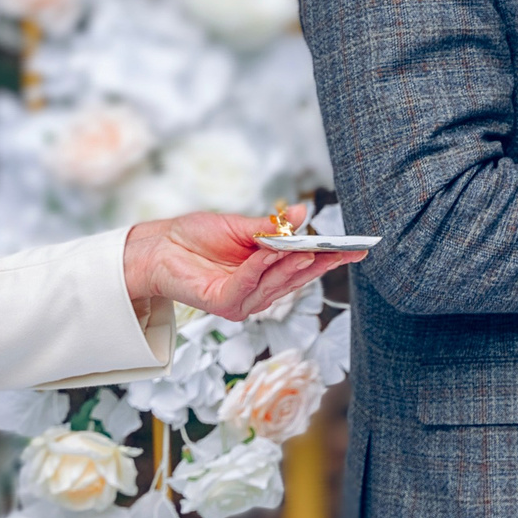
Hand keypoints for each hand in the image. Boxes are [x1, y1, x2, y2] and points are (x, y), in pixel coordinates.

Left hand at [123, 204, 366, 321]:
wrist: (158, 246)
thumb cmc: (196, 236)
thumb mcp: (241, 227)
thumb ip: (272, 226)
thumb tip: (303, 213)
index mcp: (267, 273)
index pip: (305, 267)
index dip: (331, 258)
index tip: (358, 248)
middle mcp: (259, 292)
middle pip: (297, 279)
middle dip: (320, 264)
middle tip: (342, 249)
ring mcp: (243, 302)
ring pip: (275, 284)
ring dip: (289, 265)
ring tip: (305, 248)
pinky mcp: (223, 304)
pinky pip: (247, 285)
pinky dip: (259, 268)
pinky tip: (267, 252)